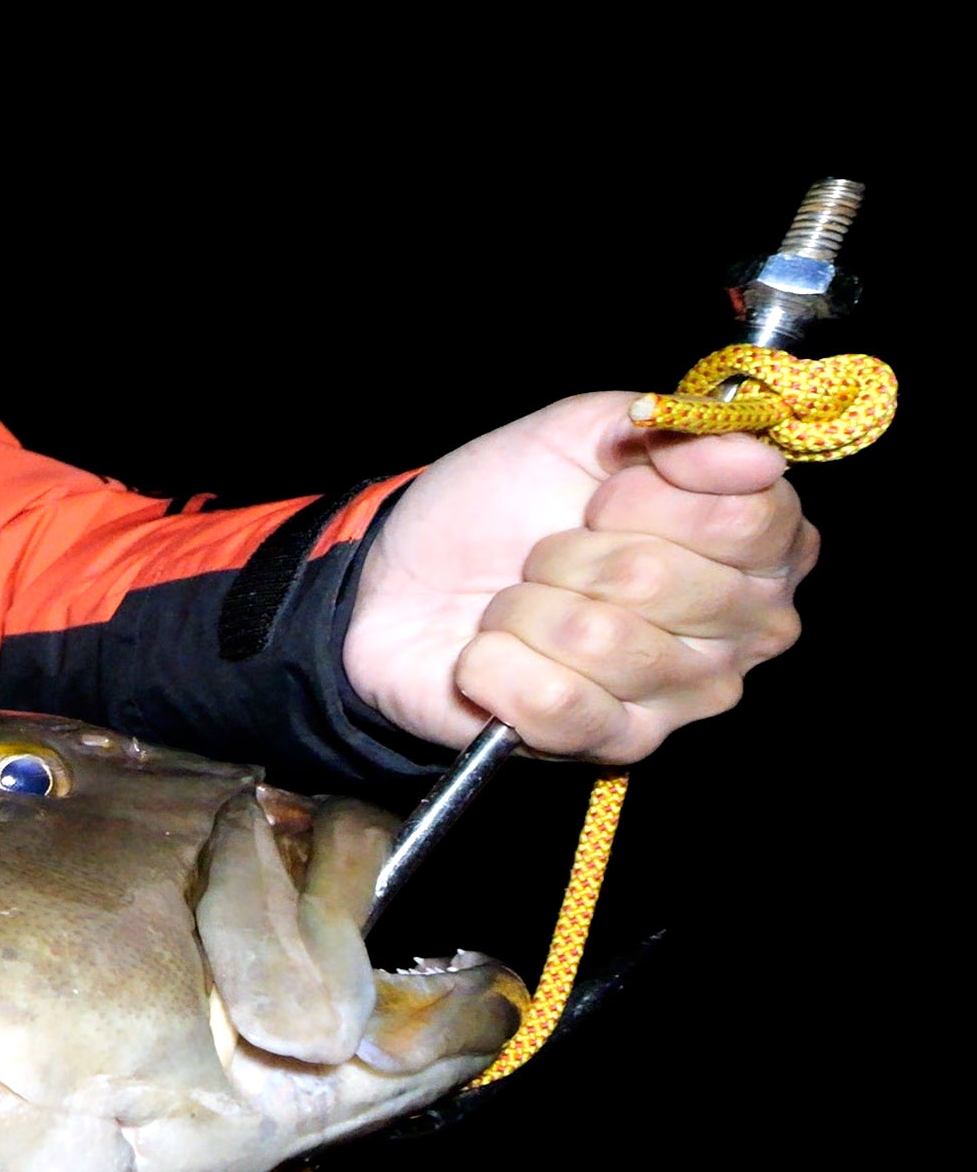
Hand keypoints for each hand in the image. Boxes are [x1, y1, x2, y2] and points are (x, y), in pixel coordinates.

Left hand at [344, 392, 813, 761]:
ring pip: (597, 639)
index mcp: (763, 545)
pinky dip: (495, 666)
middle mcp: (748, 627)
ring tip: (518, 604)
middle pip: (656, 578)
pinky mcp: (614, 744)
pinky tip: (495, 654)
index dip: (648, 496)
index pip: (749, 518)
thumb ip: (676, 427)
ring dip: (524, 607)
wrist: (407, 579)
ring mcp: (686, 696)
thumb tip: (753, 458)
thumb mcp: (583, 432)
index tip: (599, 495)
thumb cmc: (508, 506)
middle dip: (568, 552)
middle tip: (543, 556)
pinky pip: (553, 700)